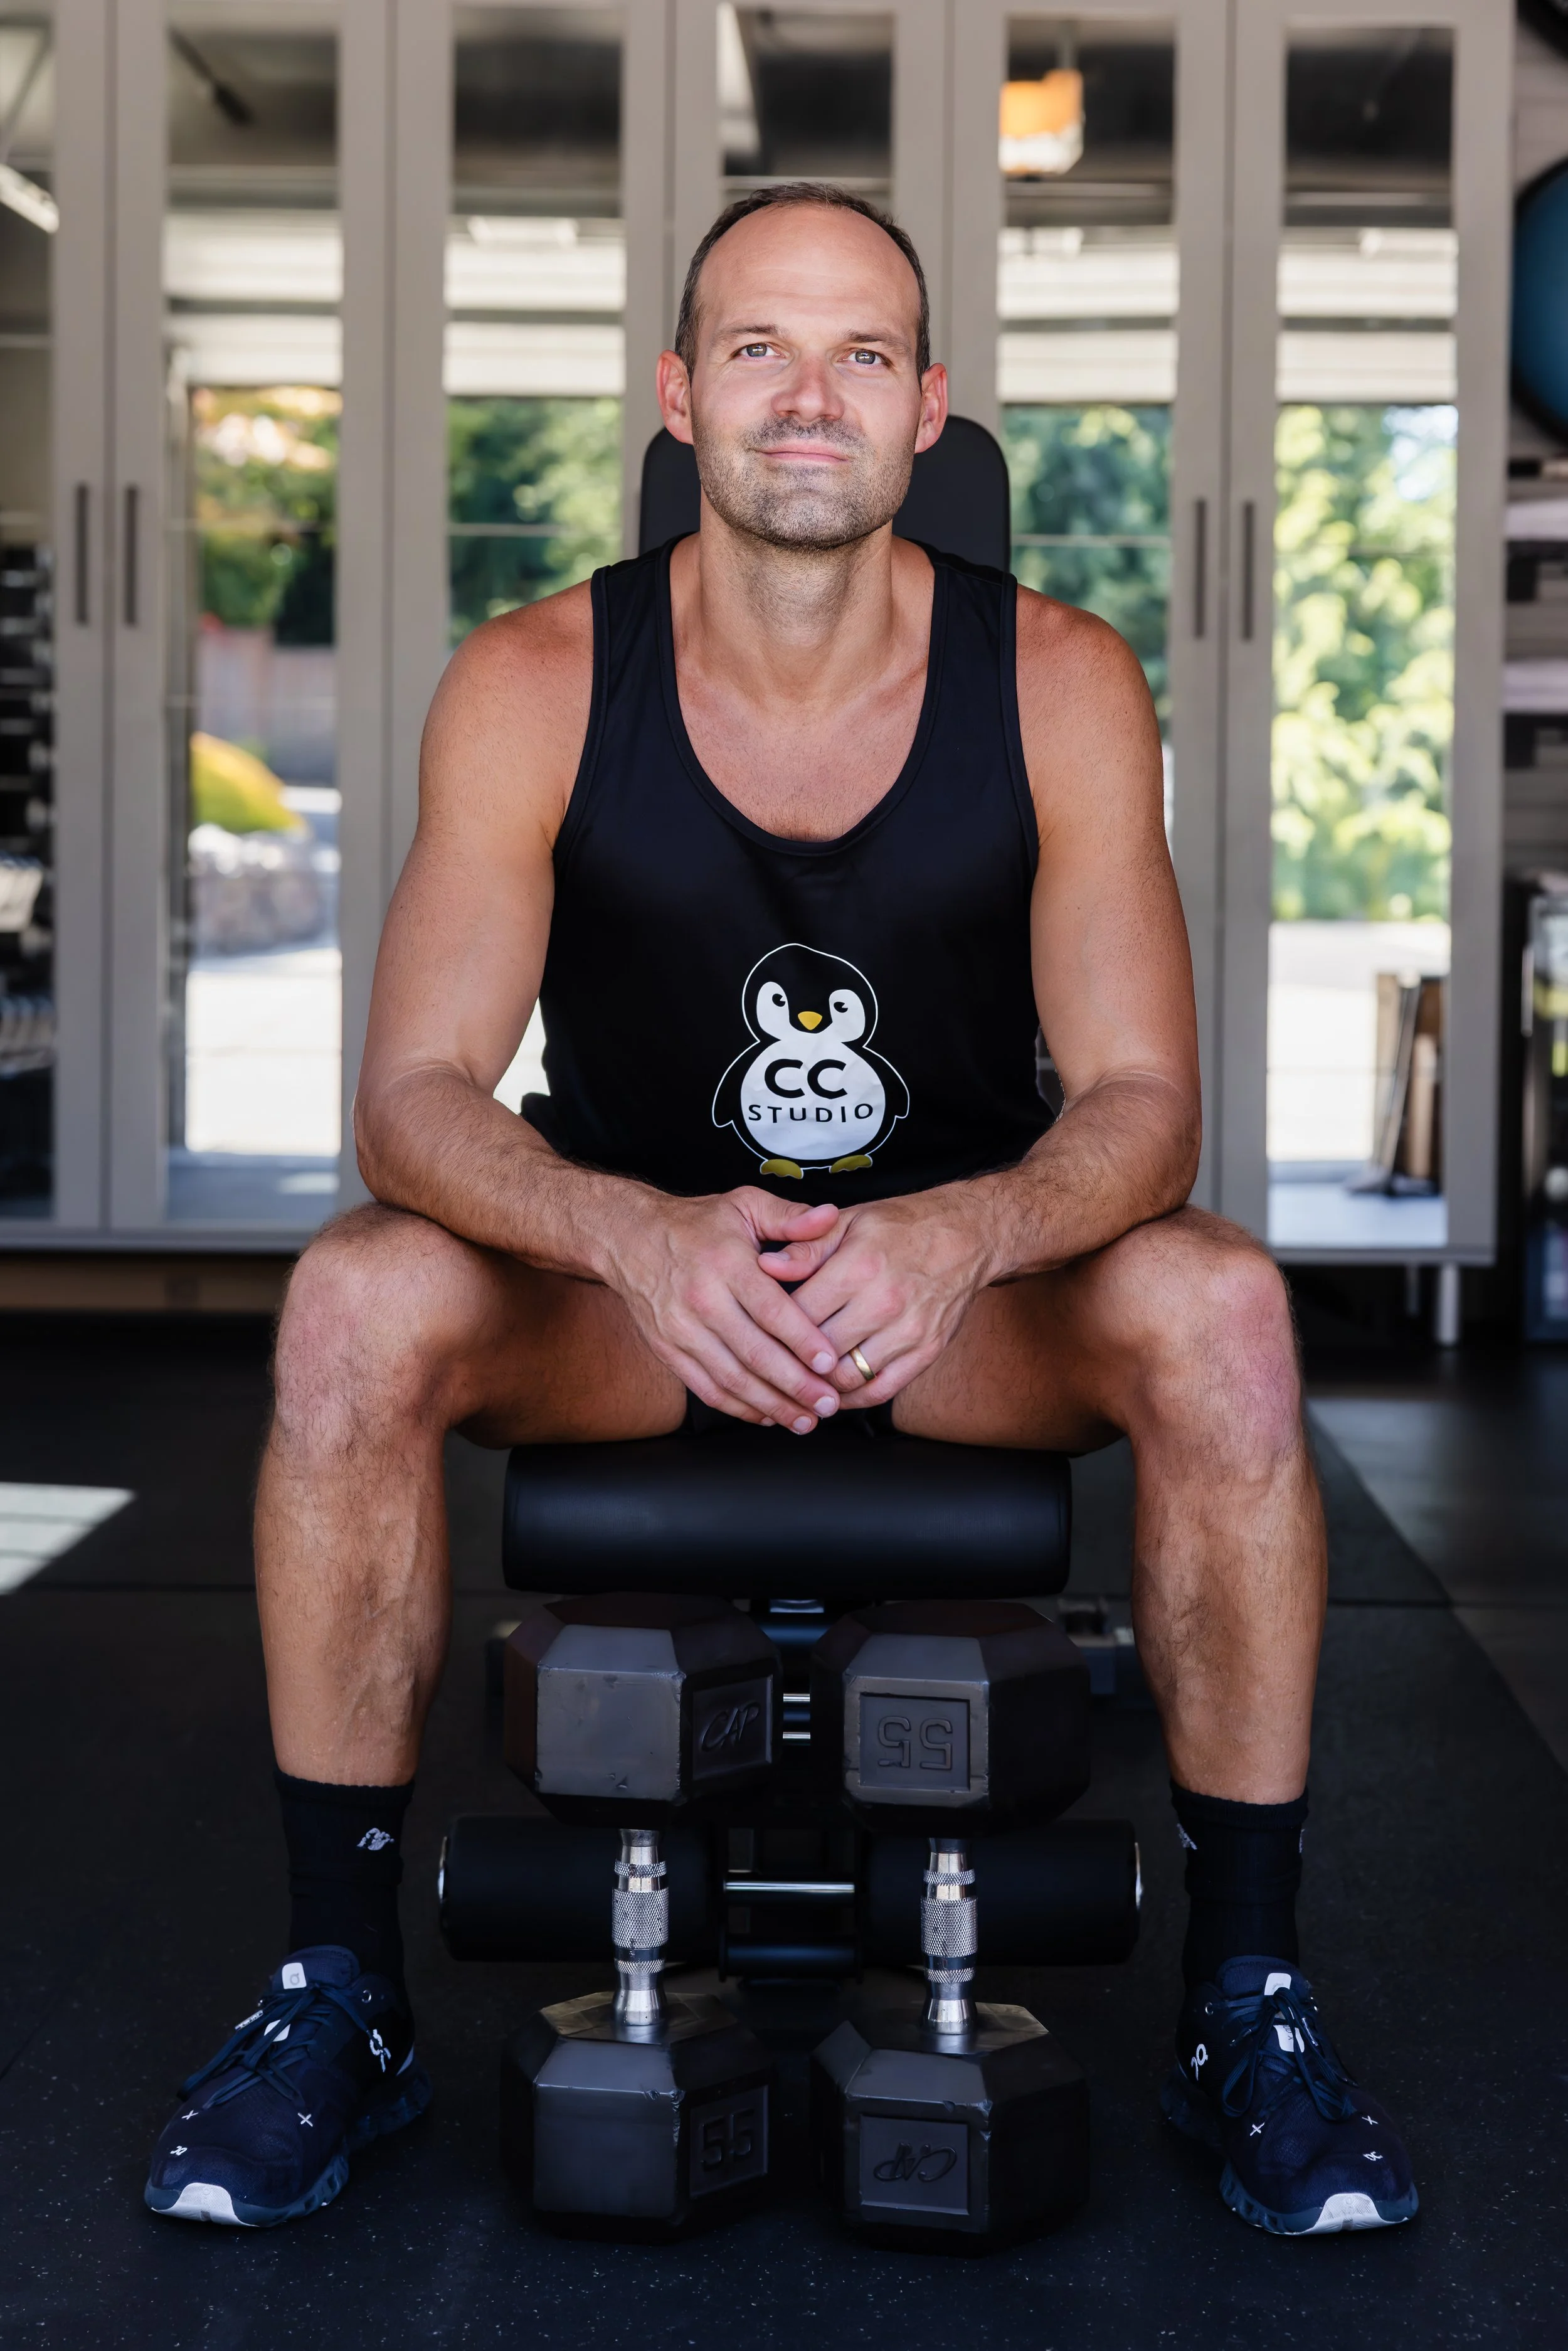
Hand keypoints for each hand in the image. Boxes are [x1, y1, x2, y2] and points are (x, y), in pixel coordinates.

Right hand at [609, 1187, 846, 1430]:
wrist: (628, 1238)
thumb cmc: (696, 1223)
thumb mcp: (744, 1204)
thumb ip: (790, 1216)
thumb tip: (829, 1216)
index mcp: (726, 1263)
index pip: (769, 1309)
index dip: (801, 1339)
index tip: (828, 1363)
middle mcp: (702, 1299)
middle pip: (754, 1352)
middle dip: (795, 1384)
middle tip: (828, 1404)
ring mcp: (681, 1330)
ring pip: (731, 1378)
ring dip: (771, 1405)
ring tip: (805, 1419)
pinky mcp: (667, 1350)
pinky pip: (706, 1388)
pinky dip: (738, 1407)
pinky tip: (767, 1415)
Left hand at [756, 1189, 997, 1406]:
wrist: (967, 1235)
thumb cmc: (901, 1227)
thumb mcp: (849, 1222)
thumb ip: (805, 1247)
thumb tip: (765, 1266)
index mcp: (859, 1266)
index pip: (799, 1313)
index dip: (772, 1328)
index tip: (757, 1333)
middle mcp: (884, 1302)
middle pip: (819, 1351)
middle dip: (790, 1362)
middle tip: (770, 1365)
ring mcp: (908, 1331)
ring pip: (847, 1378)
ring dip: (819, 1386)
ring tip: (798, 1382)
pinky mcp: (926, 1352)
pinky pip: (881, 1390)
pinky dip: (852, 1399)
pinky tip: (833, 1392)